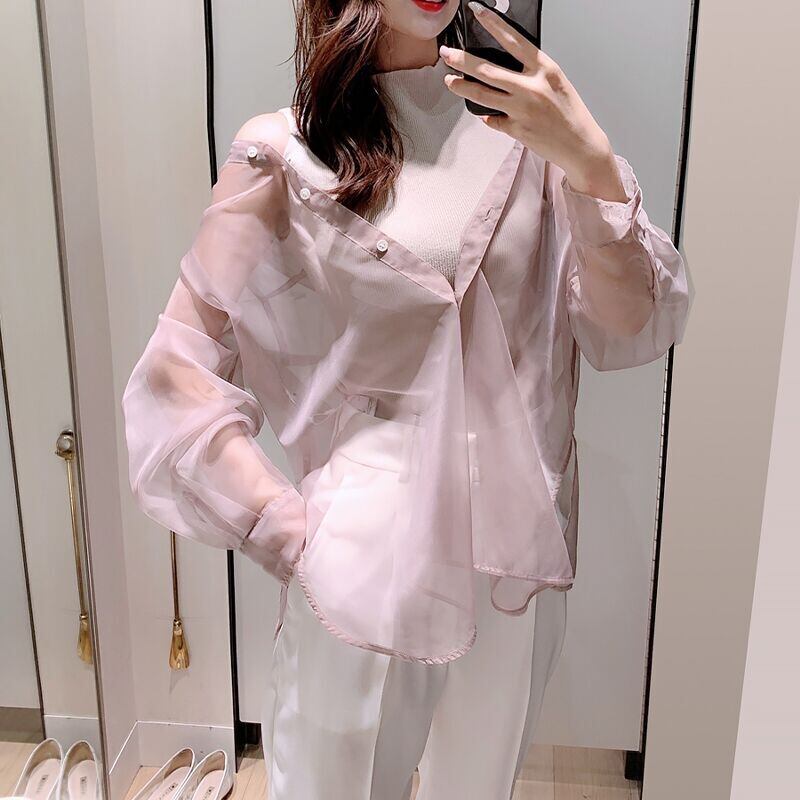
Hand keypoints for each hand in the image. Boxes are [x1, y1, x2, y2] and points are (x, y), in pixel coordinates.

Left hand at [439, 1, 626, 201]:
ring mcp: (522, 110)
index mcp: (544, 69)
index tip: (476, 12)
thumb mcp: (555, 82)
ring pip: (483, 95)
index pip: (514, 40)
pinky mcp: (516, 130)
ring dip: (462, 87)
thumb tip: (506, 67)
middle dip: (463, 60)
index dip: (493, 24)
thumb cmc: (570, 113)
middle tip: (447, 54)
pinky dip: (487, 116)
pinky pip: (492, 119)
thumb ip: (532, 73)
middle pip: (488, 70)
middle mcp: (531, 87)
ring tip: (450, 81)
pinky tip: (482, 112)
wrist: (580, 145)